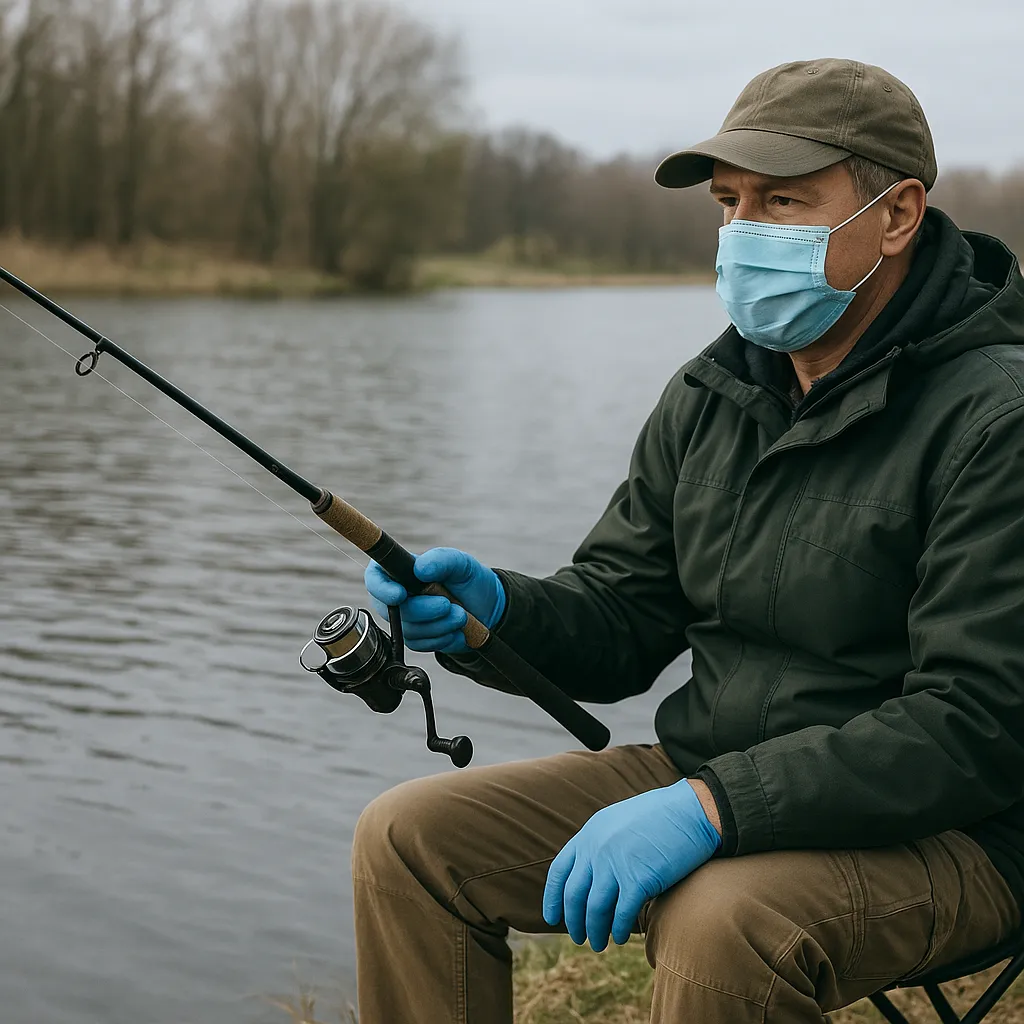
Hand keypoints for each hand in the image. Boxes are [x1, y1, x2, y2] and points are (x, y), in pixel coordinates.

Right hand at [363, 547, 506, 653]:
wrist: (486, 607)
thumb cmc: (468, 580)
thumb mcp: (460, 563)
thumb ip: (441, 560)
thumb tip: (420, 569)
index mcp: (399, 571)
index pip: (375, 579)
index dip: (382, 589)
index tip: (401, 594)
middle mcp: (397, 597)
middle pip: (392, 610)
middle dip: (423, 610)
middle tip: (448, 604)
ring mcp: (405, 620)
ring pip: (409, 630)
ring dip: (439, 625)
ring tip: (461, 615)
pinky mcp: (416, 639)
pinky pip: (421, 645)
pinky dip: (443, 638)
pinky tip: (457, 629)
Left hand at [542, 779, 720, 951]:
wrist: (692, 811)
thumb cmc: (660, 817)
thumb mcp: (619, 822)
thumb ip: (600, 844)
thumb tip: (591, 875)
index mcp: (589, 833)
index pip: (559, 871)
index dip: (553, 898)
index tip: (552, 918)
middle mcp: (596, 849)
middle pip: (575, 895)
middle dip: (574, 921)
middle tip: (579, 938)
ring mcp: (615, 864)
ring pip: (595, 909)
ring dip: (595, 931)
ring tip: (599, 944)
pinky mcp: (638, 879)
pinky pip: (621, 914)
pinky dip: (618, 929)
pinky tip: (620, 937)